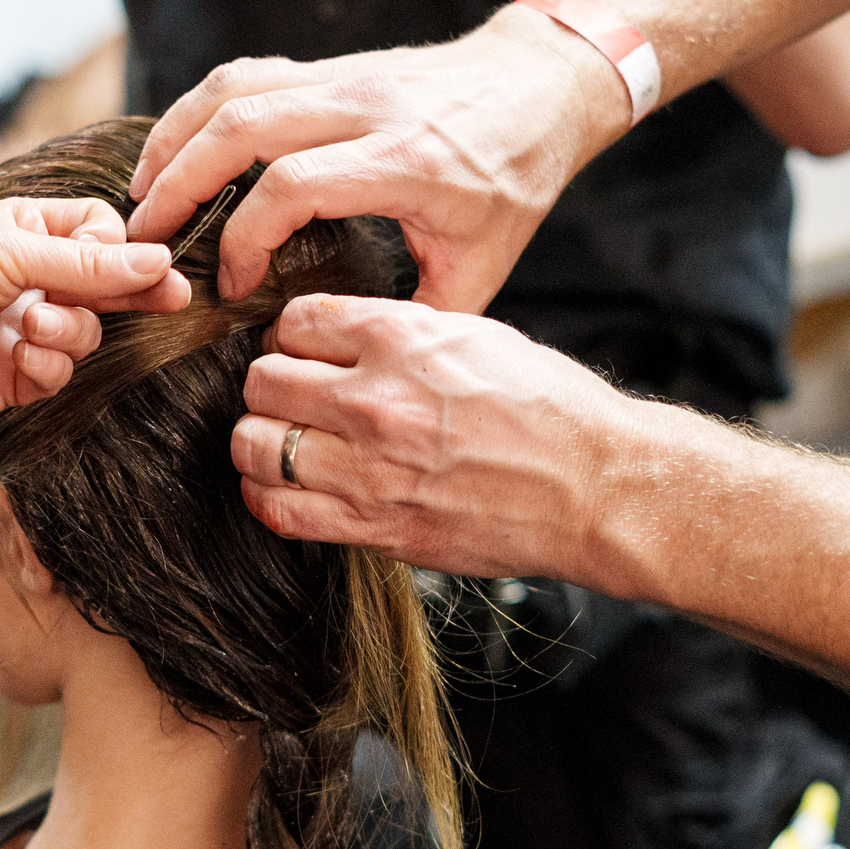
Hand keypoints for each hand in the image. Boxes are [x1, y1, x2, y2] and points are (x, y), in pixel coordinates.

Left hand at [0, 196, 191, 444]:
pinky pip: (60, 372)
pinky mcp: (13, 380)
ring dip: (68, 329)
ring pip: (87, 333)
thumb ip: (85, 262)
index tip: (139, 258)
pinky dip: (47, 365)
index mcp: (21, 231)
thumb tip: (160, 260)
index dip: (119, 245)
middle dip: (129, 291)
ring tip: (29, 324)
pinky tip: (17, 355)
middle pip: (105, 284)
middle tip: (172, 298)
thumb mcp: (4, 253)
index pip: (97, 231)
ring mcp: (22, 330)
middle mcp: (27, 279)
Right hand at [127, 5, 632, 311]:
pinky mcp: (330, 67)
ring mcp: (343, 78)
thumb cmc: (514, 178)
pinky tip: (177, 151)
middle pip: (241, 127)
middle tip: (145, 239)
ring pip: (232, 91)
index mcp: (406, 161)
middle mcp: (366, 108)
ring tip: (142, 194)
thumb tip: (357, 365)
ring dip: (175, 140)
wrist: (539, 84)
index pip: (293, 186)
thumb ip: (422, 314)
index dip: (248, 238)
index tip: (236, 288)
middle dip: (180, 184)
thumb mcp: (484, 261)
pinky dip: (198, 111)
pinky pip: (245, 75)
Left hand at [227, 294, 645, 581]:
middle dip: (270, 386)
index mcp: (401, 339)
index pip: (295, 321)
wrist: (595, 488)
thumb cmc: (549, 411)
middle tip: (291, 399)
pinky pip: (279, 509)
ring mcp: (369, 468)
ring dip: (261, 441)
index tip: (305, 352)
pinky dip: (267, 496)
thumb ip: (399, 333)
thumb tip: (339, 336)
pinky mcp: (374, 526)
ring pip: (254, 445)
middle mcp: (374, 399)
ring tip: (284, 442)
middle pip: (262, 381)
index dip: (294, 337)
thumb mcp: (474, 337)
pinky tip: (285, 485)